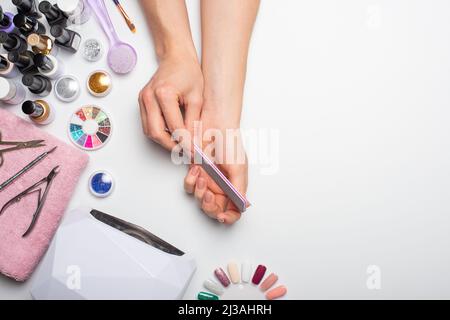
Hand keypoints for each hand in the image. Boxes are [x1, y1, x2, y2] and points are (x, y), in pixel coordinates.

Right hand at [138, 52, 202, 149]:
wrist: (176, 57)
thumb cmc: (187, 71)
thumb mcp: (197, 97)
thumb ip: (194, 121)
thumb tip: (194, 141)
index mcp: (163, 94)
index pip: (174, 127)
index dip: (185, 142)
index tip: (194, 151)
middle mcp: (148, 98)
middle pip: (157, 133)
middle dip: (172, 146)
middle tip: (186, 151)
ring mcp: (142, 100)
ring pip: (150, 132)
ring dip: (165, 141)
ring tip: (180, 144)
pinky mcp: (141, 102)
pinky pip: (148, 124)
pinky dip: (160, 133)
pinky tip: (172, 134)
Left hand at [184, 107, 247, 224]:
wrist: (213, 124)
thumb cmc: (230, 141)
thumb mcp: (238, 166)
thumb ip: (239, 188)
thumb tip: (241, 207)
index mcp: (235, 186)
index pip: (234, 210)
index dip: (229, 217)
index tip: (221, 216)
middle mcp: (222, 185)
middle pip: (215, 209)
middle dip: (209, 205)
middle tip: (208, 196)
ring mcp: (208, 180)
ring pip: (200, 199)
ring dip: (199, 192)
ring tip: (202, 177)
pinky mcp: (196, 172)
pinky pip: (190, 186)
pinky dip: (190, 182)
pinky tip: (195, 170)